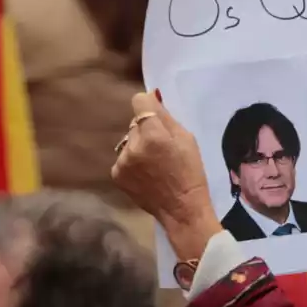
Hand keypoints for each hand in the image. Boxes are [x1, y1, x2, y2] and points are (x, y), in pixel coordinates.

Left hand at [112, 92, 221, 261]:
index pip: (139, 102)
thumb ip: (166, 117)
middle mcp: (133, 146)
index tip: (157, 116)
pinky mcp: (116, 175)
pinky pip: (123, 157)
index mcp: (154, 135)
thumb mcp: (187, 139)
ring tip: (154, 162)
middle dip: (146, 128)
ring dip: (139, 145)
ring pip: (128, 140)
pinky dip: (133, 161)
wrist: (181, 209)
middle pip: (134, 122)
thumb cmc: (191, 172)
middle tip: (162, 146)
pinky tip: (146, 173)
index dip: (149, 106)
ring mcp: (122, 162)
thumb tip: (151, 97)